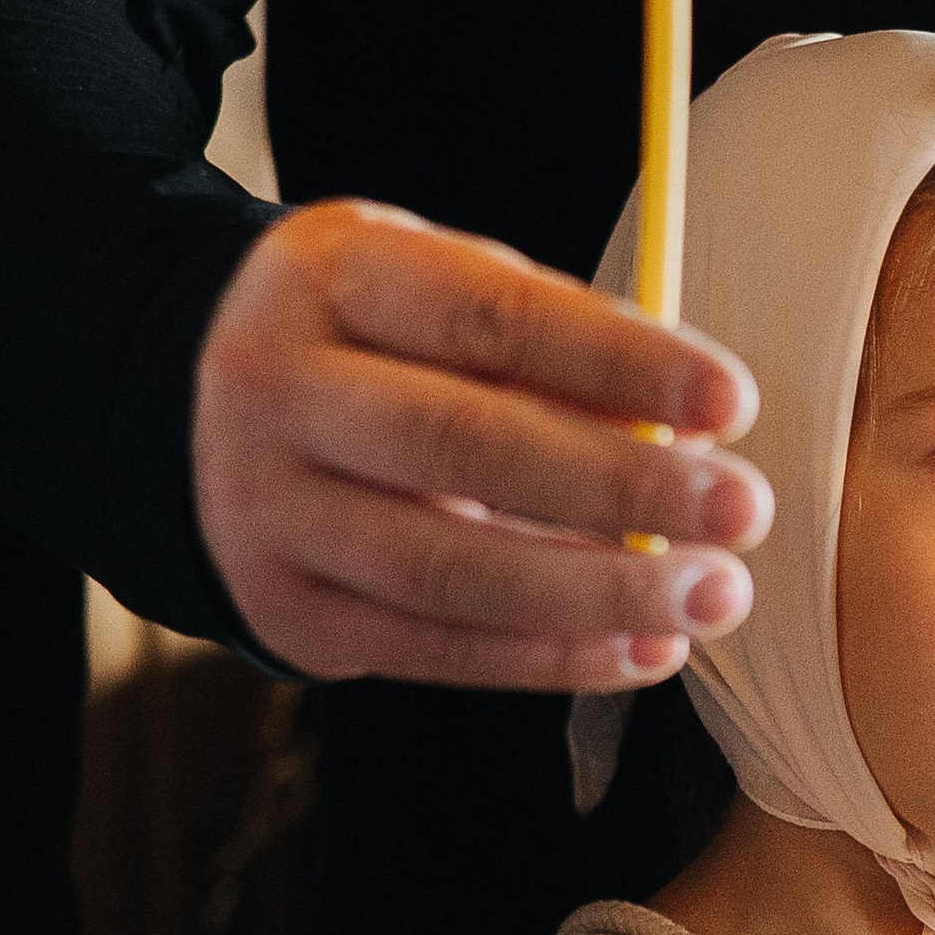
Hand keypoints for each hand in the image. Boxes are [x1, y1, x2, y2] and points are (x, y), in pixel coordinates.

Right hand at [193, 199, 772, 685]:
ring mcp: (268, 510)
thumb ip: (552, 350)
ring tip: (713, 595)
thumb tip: (686, 434)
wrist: (192, 414)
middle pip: (466, 445)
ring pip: (449, 571)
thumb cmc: (374, 346)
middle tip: (742, 511)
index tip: (732, 402)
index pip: (491, 316)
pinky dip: (551, 658)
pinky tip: (645, 649)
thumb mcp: (438, 298)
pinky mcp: (286, 611)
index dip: (620, 361)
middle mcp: (280, 388)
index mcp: (333, 276)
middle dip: (622, 486)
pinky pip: (433, 649)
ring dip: (599, 593)